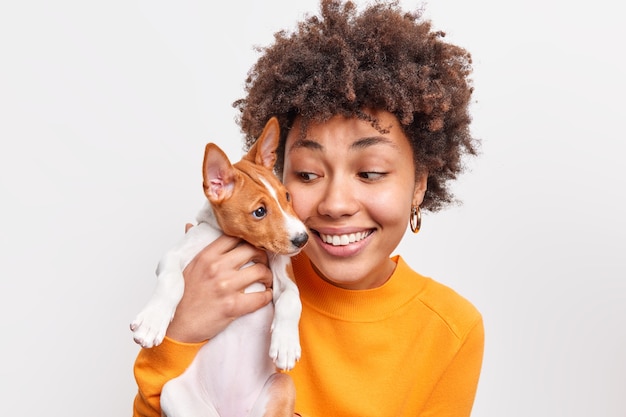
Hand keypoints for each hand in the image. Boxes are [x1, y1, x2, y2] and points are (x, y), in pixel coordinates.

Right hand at [165, 226, 272, 342]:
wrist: (178, 326)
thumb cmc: (183, 297)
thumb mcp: (184, 266)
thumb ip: (191, 245)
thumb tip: (191, 225)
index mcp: (206, 256)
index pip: (235, 237)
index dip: (248, 239)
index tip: (253, 246)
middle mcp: (216, 267)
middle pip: (252, 250)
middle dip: (263, 256)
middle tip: (263, 263)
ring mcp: (225, 286)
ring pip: (260, 271)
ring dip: (268, 276)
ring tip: (265, 280)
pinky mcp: (232, 306)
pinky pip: (261, 297)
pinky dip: (267, 296)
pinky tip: (265, 295)